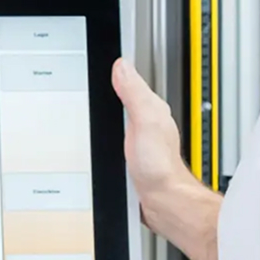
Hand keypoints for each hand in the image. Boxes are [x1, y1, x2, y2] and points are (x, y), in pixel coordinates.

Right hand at [111, 57, 190, 225]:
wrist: (162, 202)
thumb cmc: (160, 168)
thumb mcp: (145, 122)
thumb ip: (134, 93)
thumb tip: (122, 66)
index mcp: (151, 108)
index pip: (132, 79)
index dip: (117, 68)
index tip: (104, 57)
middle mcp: (149, 121)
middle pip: (124, 96)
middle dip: (110, 87)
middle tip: (96, 73)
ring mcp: (141, 139)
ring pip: (120, 116)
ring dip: (109, 110)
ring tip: (98, 96)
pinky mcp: (133, 155)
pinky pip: (117, 135)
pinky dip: (109, 133)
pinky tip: (103, 135)